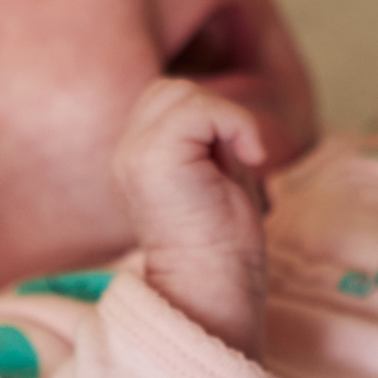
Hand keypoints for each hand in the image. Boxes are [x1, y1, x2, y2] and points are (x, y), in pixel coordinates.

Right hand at [112, 77, 274, 355]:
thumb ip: (208, 140)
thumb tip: (226, 113)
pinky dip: (236, 123)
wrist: (215, 288)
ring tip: (240, 163)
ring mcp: (134, 155)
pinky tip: (251, 158)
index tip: (231, 162)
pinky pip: (199, 107)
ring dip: (225, 120)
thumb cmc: (225, 246)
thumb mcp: (214, 176)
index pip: (164, 104)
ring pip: (181, 93)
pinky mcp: (153, 157)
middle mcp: (125, 155)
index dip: (206, 119)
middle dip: (212, 114)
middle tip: (234, 161)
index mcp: (135, 161)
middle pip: (167, 90)